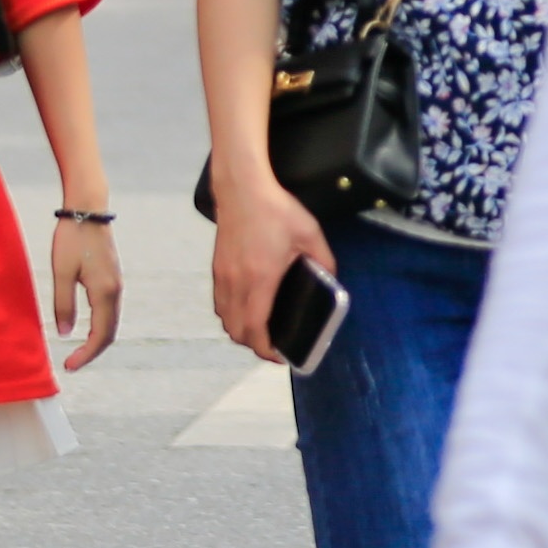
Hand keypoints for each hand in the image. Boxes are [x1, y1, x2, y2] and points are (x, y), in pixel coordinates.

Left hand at [49, 212, 123, 369]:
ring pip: (111, 321)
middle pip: (110, 332)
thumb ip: (63, 305)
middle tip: (71, 364)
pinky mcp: (112, 277)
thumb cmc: (71, 240)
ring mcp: (116, 284)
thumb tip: (65, 334)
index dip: (86, 354)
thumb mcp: (61, 273)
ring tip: (77, 350)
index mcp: (105, 292)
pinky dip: (100, 325)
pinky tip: (84, 327)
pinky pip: (110, 310)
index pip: (101, 334)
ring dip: (96, 339)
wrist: (88, 210)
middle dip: (92, 351)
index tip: (69, 367)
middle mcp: (116, 291)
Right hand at [210, 173, 337, 359]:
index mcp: (260, 279)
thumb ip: (323, 261)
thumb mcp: (310, 234)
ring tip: (262, 330)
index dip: (265, 349)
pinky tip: (248, 308)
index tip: (280, 356)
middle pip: (236, 330)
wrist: (242, 190)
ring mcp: (223, 277)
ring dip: (241, 330)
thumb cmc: (276, 211)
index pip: (255, 328)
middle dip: (254, 344)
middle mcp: (236, 283)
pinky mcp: (217, 269)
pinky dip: (232, 314)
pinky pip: (220, 303)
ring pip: (225, 318)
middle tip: (275, 344)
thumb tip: (330, 281)